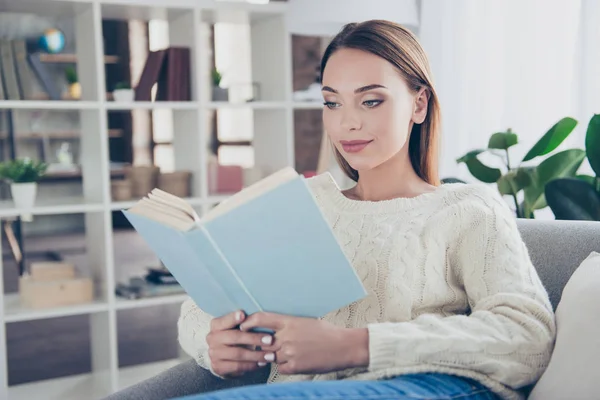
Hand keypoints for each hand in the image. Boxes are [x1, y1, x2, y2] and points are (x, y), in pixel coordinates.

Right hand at [206, 310, 273, 377]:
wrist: (223, 357)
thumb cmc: (235, 337)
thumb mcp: (236, 327)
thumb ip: (244, 322)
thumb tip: (259, 318)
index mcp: (216, 325)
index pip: (225, 320)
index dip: (233, 318)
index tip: (243, 314)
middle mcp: (212, 338)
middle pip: (235, 337)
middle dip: (254, 338)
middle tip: (270, 340)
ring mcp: (214, 354)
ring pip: (238, 353)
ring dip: (256, 355)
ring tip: (270, 355)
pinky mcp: (218, 367)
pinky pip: (237, 366)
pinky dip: (251, 365)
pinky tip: (261, 363)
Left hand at [239, 312, 368, 374]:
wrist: (343, 347)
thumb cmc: (326, 332)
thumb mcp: (305, 321)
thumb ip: (287, 325)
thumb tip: (273, 328)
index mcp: (290, 322)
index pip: (262, 318)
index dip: (249, 322)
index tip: (243, 325)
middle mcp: (287, 337)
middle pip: (263, 341)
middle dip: (260, 344)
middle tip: (259, 345)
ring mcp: (290, 352)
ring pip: (271, 356)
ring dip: (273, 356)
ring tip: (283, 353)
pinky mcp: (295, 366)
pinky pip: (280, 368)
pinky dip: (284, 365)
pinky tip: (293, 361)